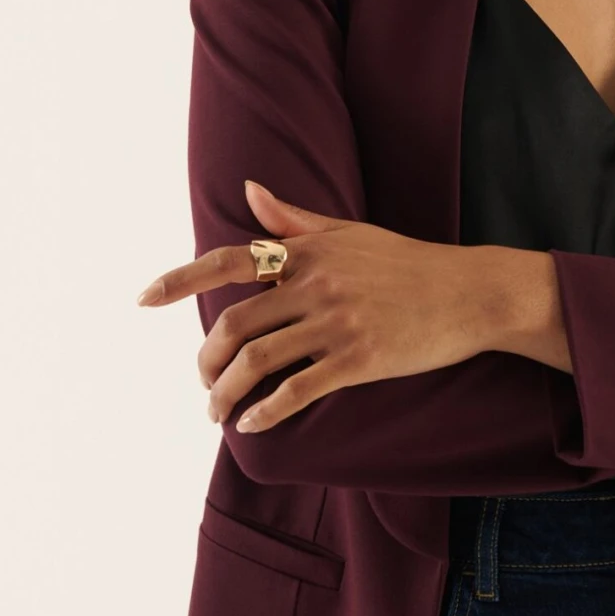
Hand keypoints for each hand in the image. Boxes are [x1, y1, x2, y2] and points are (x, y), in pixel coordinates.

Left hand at [136, 179, 511, 433]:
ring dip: (226, 394)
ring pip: (258, 361)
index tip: (144, 299)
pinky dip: (267, 411)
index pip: (229, 261)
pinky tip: (254, 425)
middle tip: (205, 386)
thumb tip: (249, 190)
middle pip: (235, 326)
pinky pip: (298, 389)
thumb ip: (294, 220)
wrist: (470, 291)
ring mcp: (338, 322)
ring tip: (219, 413)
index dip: (180, 281)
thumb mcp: (350, 232)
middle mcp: (316, 284)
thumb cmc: (408, 262)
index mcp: (308, 253)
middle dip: (207, 363)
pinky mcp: (360, 359)